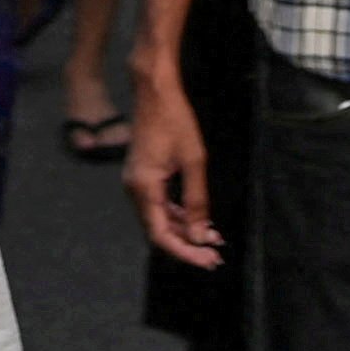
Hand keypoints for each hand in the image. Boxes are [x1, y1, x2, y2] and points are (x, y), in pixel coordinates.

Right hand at [125, 76, 224, 266]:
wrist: (155, 90)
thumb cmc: (174, 119)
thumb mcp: (194, 161)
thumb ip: (197, 202)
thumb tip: (201, 236)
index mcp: (143, 187)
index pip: (161, 236)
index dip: (185, 252)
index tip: (208, 260)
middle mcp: (134, 188)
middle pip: (159, 231)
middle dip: (188, 244)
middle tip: (215, 255)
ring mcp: (136, 182)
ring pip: (160, 219)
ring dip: (185, 230)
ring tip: (213, 238)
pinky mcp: (143, 175)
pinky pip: (159, 204)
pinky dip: (178, 214)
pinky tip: (198, 219)